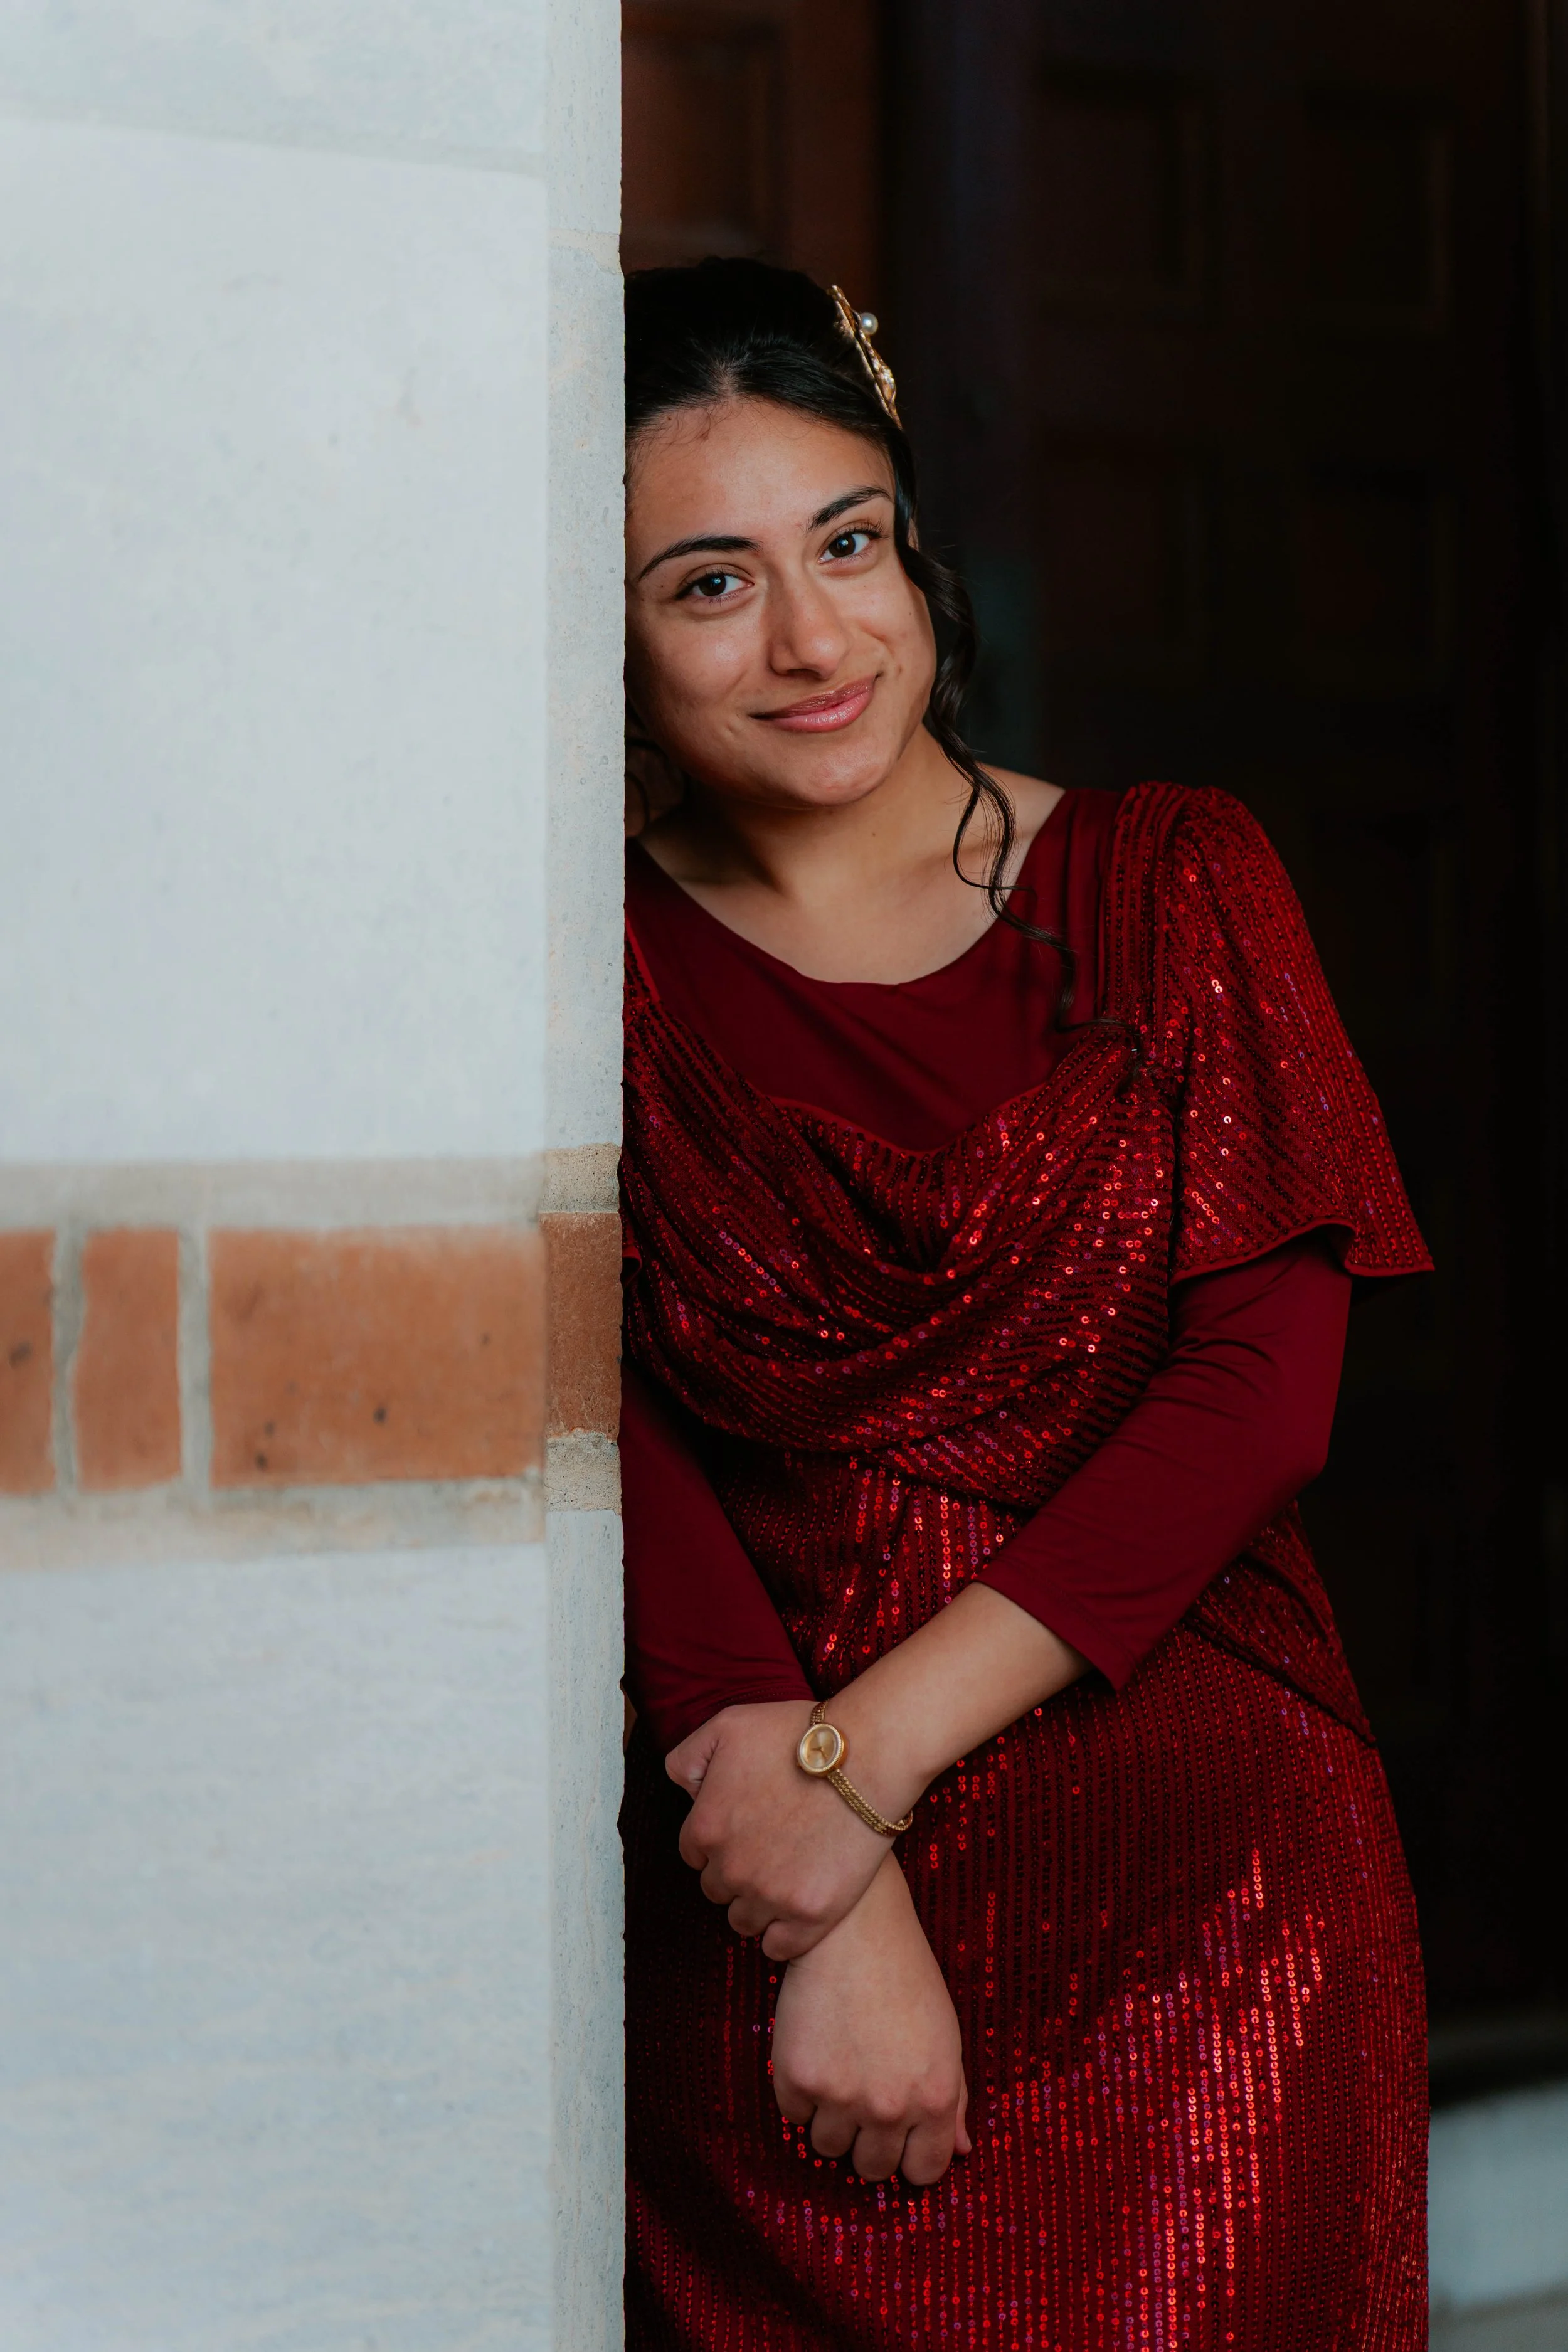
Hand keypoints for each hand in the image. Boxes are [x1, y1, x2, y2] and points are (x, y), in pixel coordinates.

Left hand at [667, 1699, 911, 1959]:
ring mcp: (771, 1895)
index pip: (694, 1852)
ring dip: (757, 1903)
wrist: (866, 1754)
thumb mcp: (728, 1725)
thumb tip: (683, 1790)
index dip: (719, 1838)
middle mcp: (732, 1869)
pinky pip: (778, 1948)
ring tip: (784, 1877)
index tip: (744, 1827)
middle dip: (736, 1870)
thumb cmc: (798, 1734)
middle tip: (768, 1848)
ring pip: (743, 1920)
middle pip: (717, 1888)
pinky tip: (795, 1910)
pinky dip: (782, 1934)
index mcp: (706, 1828)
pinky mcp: (811, 1914)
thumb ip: (689, 1757)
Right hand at [771, 1854, 970, 2185]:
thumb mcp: (945, 2036)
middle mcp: (891, 2107)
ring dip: (832, 2118)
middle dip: (870, 2140)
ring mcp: (841, 2096)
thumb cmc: (905, 1976)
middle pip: (874, 2169)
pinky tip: (815, 2048)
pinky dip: (800, 2092)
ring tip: (839, 2067)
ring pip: (829, 2147)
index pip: (924, 2172)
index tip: (901, 2136)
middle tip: (865, 2094)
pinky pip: (794, 2114)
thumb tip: (961, 2150)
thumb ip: (954, 2099)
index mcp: (935, 2098)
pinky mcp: (797, 2079)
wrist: (852, 1928)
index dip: (912, 2156)